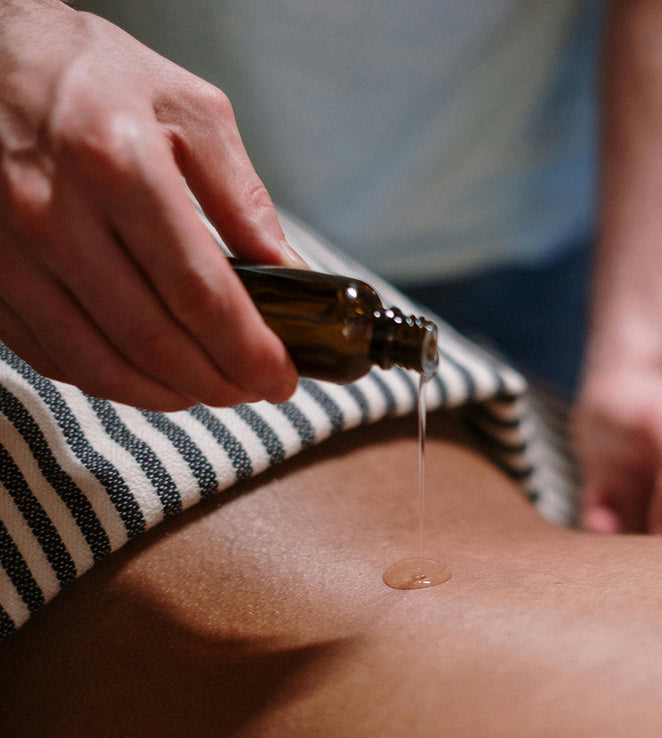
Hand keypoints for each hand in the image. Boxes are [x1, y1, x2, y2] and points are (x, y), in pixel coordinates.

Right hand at [0, 0, 301, 409]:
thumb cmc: (91, 75)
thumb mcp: (188, 110)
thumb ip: (242, 196)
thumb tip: (290, 273)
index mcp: (121, 165)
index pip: (200, 294)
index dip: (248, 352)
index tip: (279, 378)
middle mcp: (57, 215)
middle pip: (153, 341)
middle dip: (216, 383)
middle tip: (249, 389)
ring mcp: (13, 252)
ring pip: (99, 363)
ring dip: (164, 394)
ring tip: (205, 390)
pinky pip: (50, 355)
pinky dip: (107, 380)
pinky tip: (144, 376)